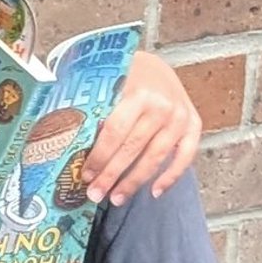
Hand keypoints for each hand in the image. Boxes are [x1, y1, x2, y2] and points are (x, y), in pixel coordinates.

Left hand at [84, 52, 201, 205]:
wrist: (154, 64)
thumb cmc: (124, 77)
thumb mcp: (107, 85)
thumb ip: (95, 110)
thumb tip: (68, 143)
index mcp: (137, 93)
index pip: (115, 132)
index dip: (100, 157)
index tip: (86, 175)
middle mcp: (162, 106)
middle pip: (133, 148)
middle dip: (112, 175)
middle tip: (96, 194)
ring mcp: (180, 116)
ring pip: (156, 157)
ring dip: (135, 181)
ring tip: (117, 197)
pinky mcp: (193, 124)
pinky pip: (185, 156)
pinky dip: (171, 176)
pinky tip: (155, 191)